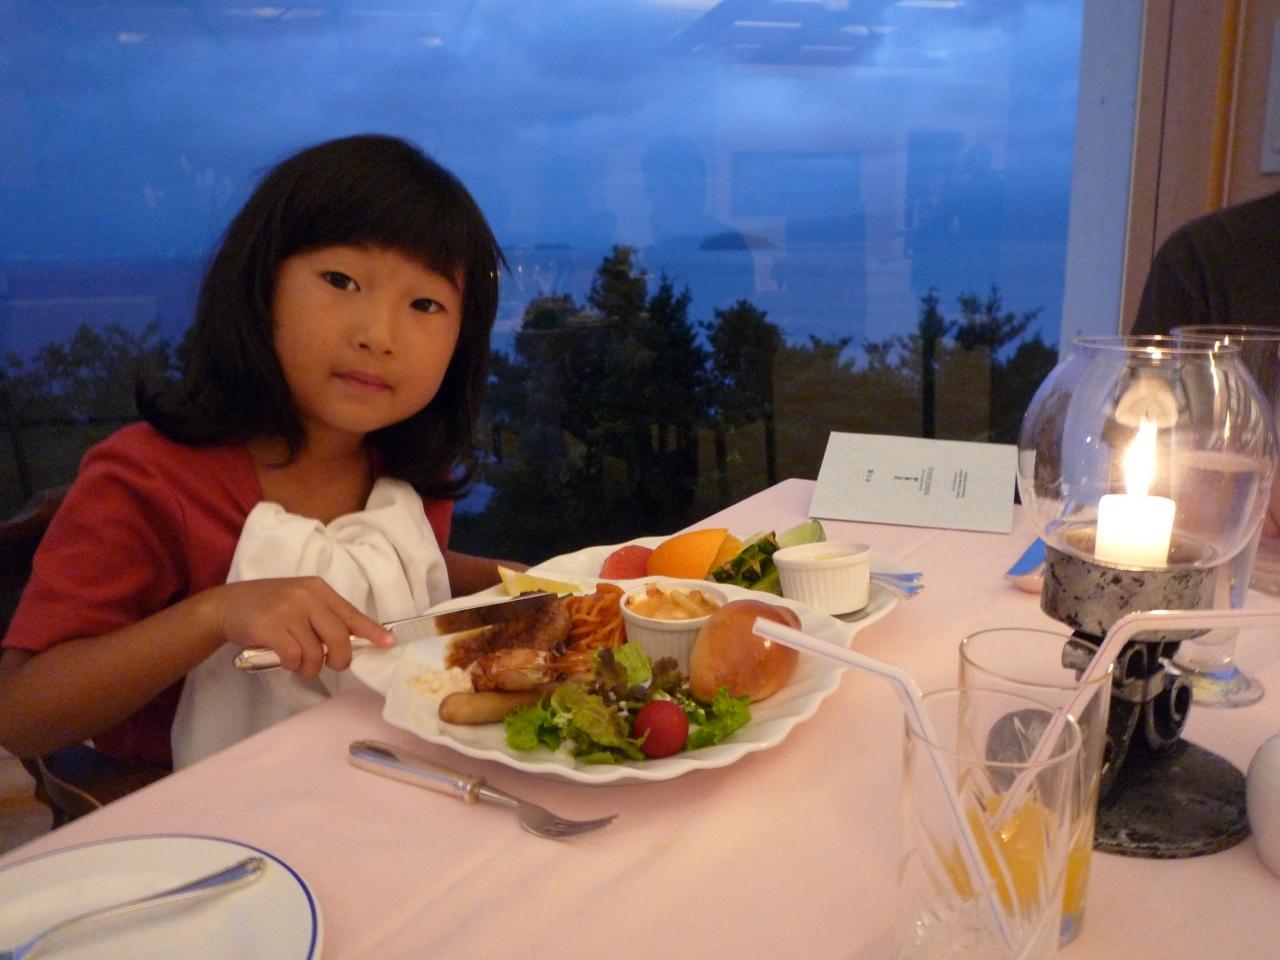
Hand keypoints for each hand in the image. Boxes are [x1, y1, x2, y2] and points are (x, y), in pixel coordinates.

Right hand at [216, 577, 393, 677]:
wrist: (229, 604)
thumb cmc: (270, 606)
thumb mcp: (301, 602)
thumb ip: (325, 617)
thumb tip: (353, 642)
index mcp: (319, 590)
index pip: (351, 613)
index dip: (372, 631)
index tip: (389, 643)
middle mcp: (306, 597)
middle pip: (339, 637)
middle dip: (339, 659)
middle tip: (331, 665)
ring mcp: (287, 610)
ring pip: (316, 653)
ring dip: (310, 667)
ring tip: (299, 663)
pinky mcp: (269, 627)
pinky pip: (293, 657)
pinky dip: (292, 665)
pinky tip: (285, 660)